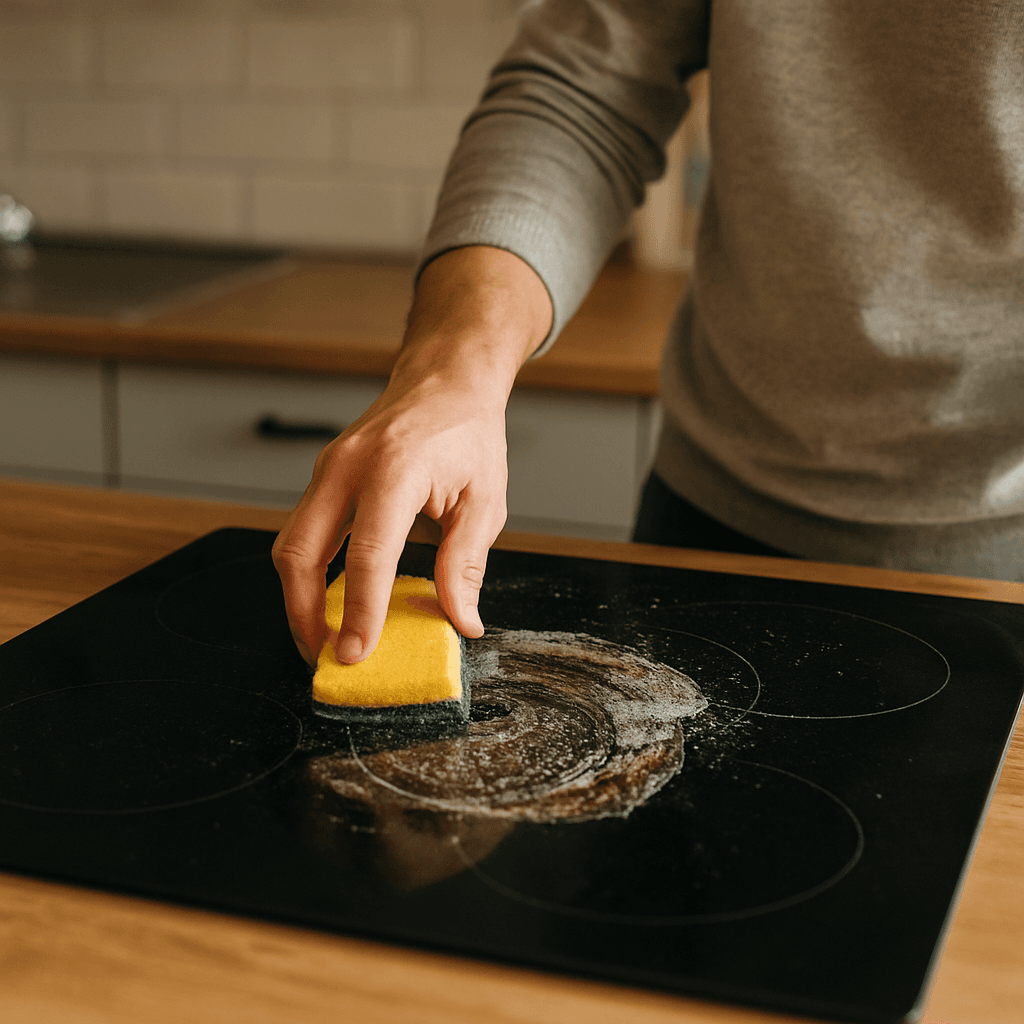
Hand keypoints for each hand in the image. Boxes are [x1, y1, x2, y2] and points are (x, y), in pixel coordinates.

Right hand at [273, 247, 551, 666]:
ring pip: (290, 545)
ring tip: (326, 638)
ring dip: (300, 598)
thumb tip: (461, 621)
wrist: (444, 381)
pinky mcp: (322, 477)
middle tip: (328, 657)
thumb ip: (466, 564)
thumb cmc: (467, 435)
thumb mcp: (485, 500)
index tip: (356, 654)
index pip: (368, 554)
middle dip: (305, 615)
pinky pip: (302, 531)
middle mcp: (346, 467)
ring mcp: (327, 469)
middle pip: (300, 552)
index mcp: (394, 469)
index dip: (360, 611)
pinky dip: (309, 573)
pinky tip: (330, 601)